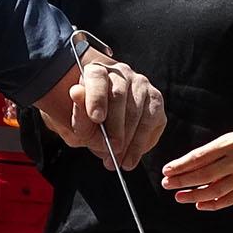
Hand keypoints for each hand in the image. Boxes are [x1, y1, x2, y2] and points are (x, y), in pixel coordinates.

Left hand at [40, 58, 166, 168]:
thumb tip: (76, 92)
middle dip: (115, 127)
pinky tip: (131, 156)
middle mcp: (120, 73)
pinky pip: (151, 121)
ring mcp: (141, 84)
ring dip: (129, 140)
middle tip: (111, 149)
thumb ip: (78, 114)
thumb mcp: (81, 124)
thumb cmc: (92, 123)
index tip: (96, 118)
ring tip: (119, 160)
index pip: (97, 76)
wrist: (108, 128)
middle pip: (119, 96)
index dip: (97, 96)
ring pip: (137, 111)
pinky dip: (141, 143)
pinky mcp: (155, 99)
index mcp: (96, 72)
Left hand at [161, 128, 232, 210]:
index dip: (182, 164)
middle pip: (206, 174)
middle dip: (183, 180)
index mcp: (231, 143)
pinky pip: (229, 200)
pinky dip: (213, 204)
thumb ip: (211, 153)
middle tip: (166, 184)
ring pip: (216, 190)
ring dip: (194, 195)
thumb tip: (186, 168)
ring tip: (179, 196)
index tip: (167, 170)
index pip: (201, 156)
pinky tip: (199, 205)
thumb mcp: (230, 139)